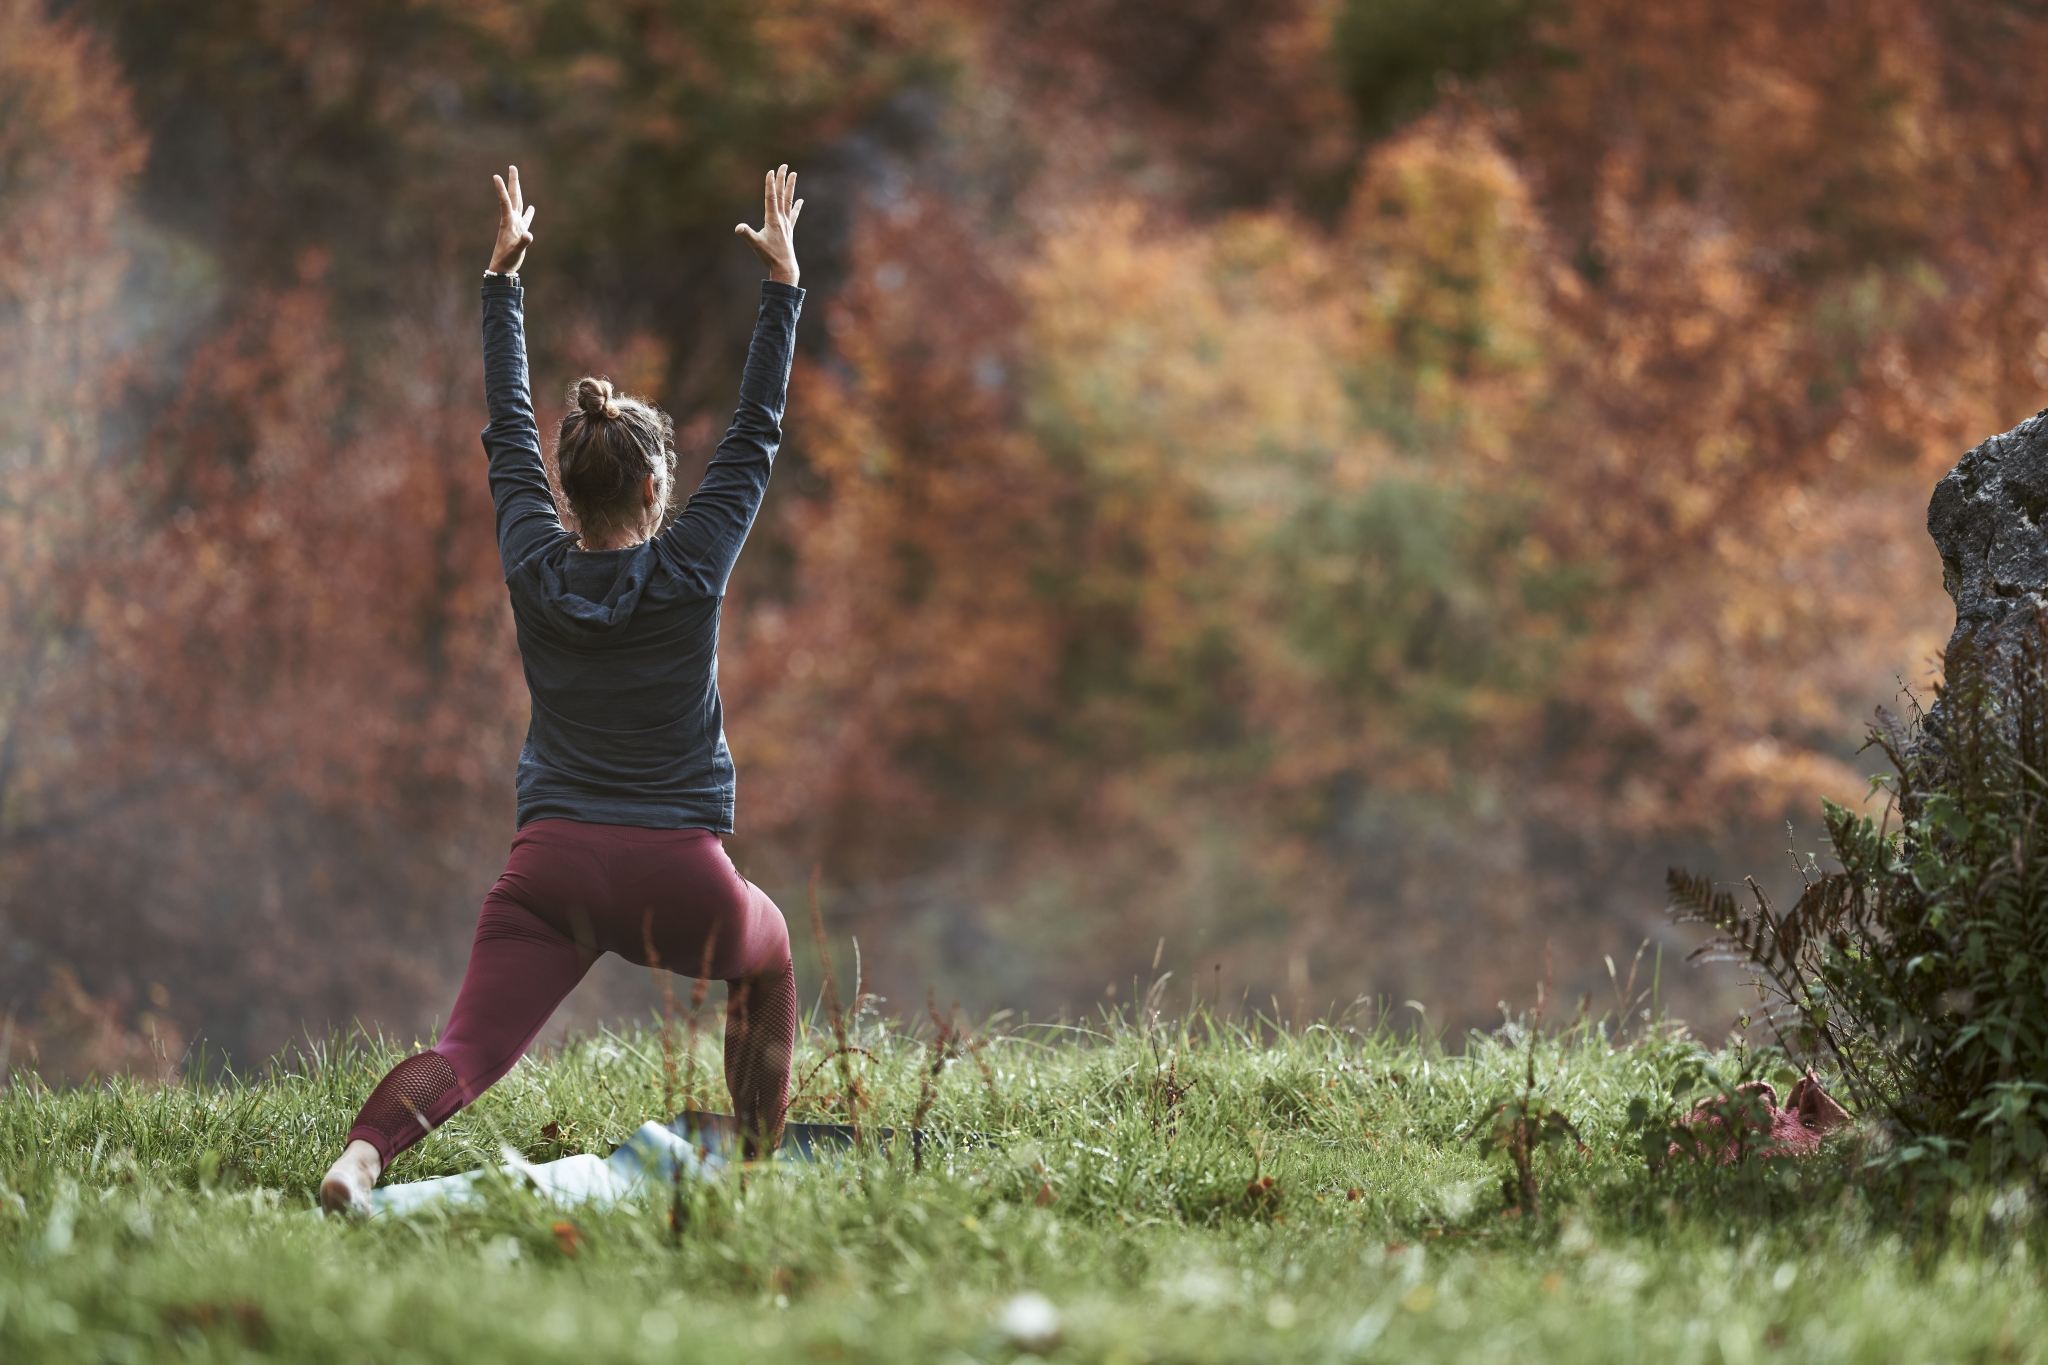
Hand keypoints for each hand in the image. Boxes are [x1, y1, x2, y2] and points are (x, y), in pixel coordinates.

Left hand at [489, 166, 535, 274]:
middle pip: (512, 197)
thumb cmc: (507, 259)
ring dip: (518, 190)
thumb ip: (522, 242)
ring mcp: (515, 225)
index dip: (501, 189)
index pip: (505, 201)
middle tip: (512, 167)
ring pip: (518, 203)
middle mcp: (510, 220)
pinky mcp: (520, 232)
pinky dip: (528, 212)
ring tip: (517, 179)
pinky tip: (531, 207)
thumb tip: (529, 235)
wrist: (502, 268)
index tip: (496, 176)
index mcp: (507, 222)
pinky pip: (525, 218)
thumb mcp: (515, 251)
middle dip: (513, 182)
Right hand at [735, 165, 802, 285]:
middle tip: (784, 165)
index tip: (771, 171)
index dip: (770, 184)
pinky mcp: (789, 229)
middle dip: (782, 179)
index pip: (771, 197)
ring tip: (793, 174)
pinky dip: (797, 206)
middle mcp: (781, 218)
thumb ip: (747, 234)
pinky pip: (793, 214)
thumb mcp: (756, 244)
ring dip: (790, 187)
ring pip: (788, 200)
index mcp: (772, 219)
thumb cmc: (769, 255)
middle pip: (781, 194)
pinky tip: (801, 200)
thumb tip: (738, 228)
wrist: (785, 267)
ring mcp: (786, 223)